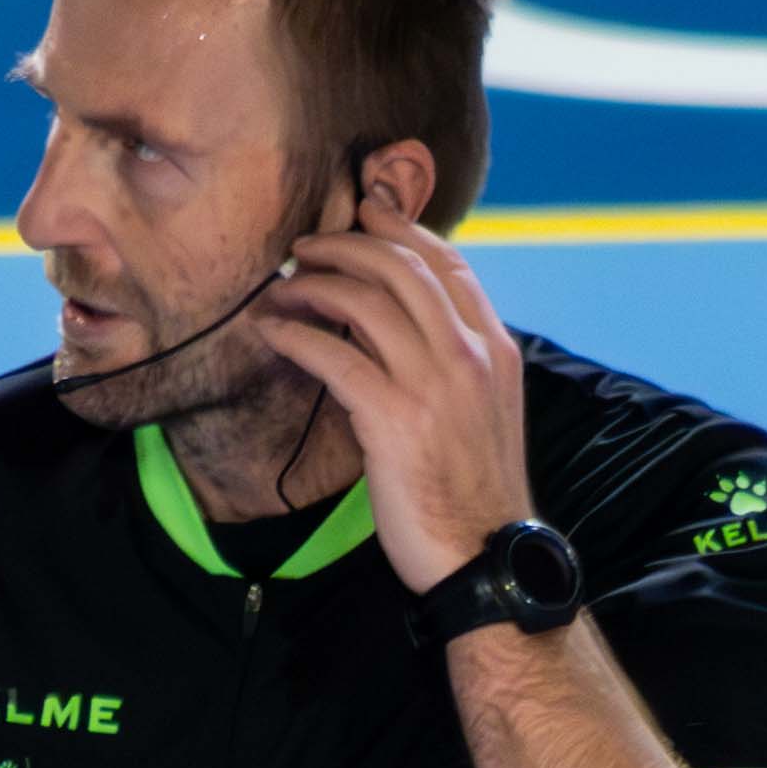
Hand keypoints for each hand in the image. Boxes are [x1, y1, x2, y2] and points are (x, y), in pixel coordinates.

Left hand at [250, 195, 534, 596]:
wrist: (485, 556)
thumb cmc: (474, 491)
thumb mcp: (480, 411)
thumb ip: (449, 361)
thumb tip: (393, 327)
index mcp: (494, 348)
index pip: (449, 264)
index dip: (402, 229)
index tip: (367, 211)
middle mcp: (470, 355)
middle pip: (402, 267)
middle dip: (348, 245)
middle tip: (307, 247)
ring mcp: (435, 384)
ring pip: (366, 300)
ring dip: (315, 284)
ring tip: (283, 287)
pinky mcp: (394, 420)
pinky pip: (334, 356)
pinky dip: (296, 334)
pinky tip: (271, 331)